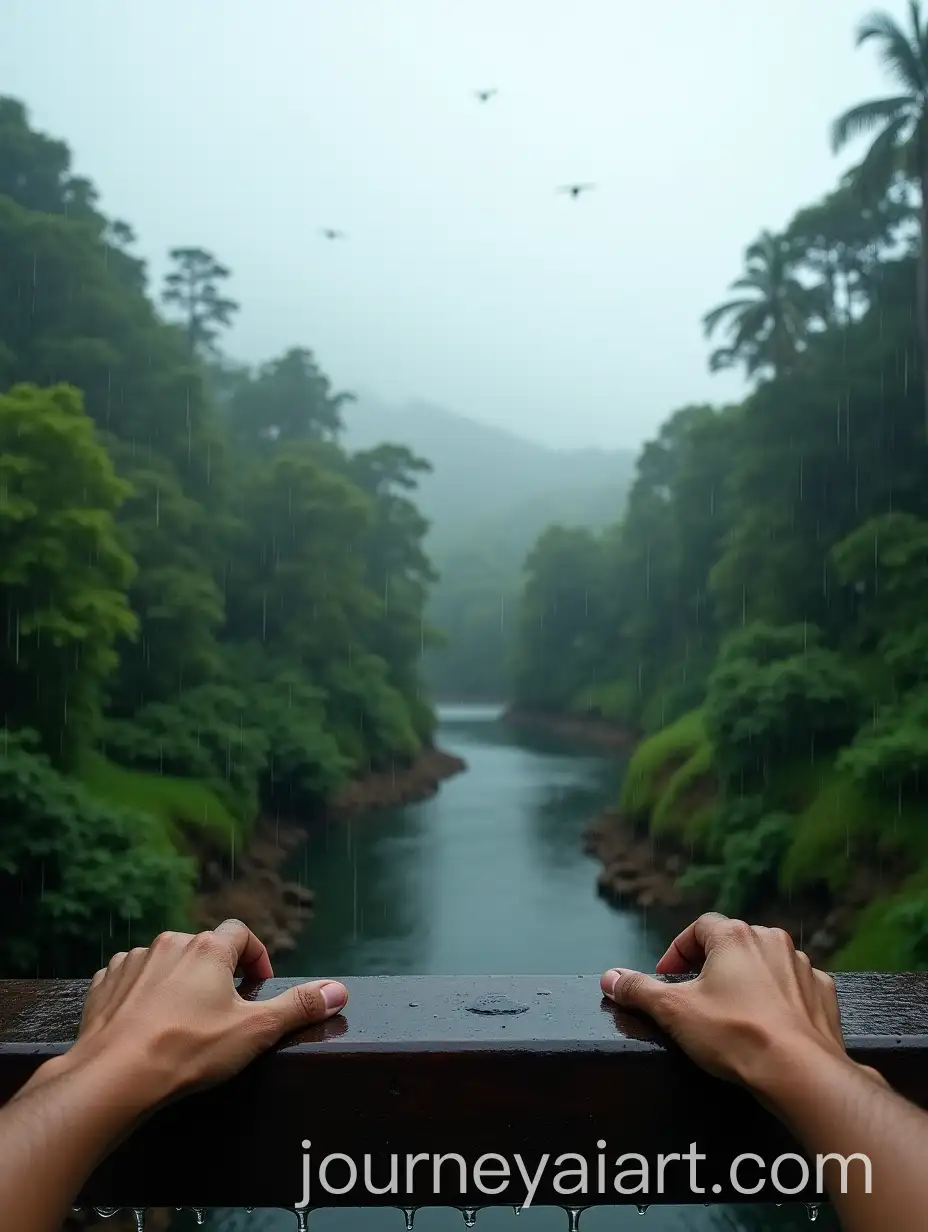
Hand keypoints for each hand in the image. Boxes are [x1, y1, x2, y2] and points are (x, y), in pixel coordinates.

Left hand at [52, 919, 347, 1107]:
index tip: (258, 984)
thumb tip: (339, 990)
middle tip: (223, 1010)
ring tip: (183, 1020)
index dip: (255, 956)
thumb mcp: (255, 1032)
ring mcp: (134, 961)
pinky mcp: (105, 983)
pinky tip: (145, 1023)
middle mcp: (171, 943)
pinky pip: (131, 978)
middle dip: (217, 973)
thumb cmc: (188, 1051)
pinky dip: (142, 993)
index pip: (242, 933)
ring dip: (178, 981)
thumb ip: (298, 1007)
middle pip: (204, 947)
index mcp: (210, 948)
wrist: (113, 1077)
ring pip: (166, 961)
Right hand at [600, 912, 866, 1095]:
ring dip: (749, 979)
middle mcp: (771, 940)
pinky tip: (772, 1023)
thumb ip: (638, 990)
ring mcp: (804, 966)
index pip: (698, 927)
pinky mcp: (825, 994)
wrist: (801, 1073)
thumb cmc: (734, 1035)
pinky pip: (796, 986)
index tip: (667, 978)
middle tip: (696, 995)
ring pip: (767, 963)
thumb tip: (609, 977)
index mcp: (734, 935)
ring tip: (734, 1012)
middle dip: (712, 964)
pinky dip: (782, 998)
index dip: (678, 951)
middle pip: (733, 942)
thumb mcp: (673, 1013)